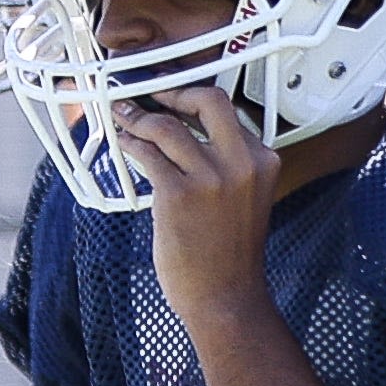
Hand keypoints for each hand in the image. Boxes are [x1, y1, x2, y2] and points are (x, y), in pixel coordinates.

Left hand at [120, 78, 281, 321]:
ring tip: (122, 118)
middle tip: (148, 95)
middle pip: (208, 100)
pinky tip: (123, 144)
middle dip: (173, 91)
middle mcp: (242, 162)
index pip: (228, 111)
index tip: (171, 96)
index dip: (194, 98)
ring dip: (137, 118)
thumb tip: (184, 134)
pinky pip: (147, 155)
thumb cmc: (226, 250)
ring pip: (167, 127)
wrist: (225, 294)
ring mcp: (212, 177)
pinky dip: (131, 144)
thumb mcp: (244, 196)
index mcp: (263, 159)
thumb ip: (227, 163)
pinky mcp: (179, 195)